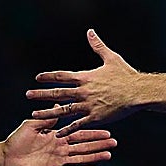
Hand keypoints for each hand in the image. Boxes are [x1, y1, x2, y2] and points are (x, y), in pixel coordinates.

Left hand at [2, 117, 115, 165]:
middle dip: (98, 144)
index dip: (92, 133)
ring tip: (108, 155)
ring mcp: (58, 160)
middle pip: (83, 146)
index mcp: (56, 137)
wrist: (5, 157)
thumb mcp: (32, 125)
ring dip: (94, 156)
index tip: (106, 130)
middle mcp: (60, 149)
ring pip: (80, 158)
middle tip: (114, 143)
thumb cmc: (16, 140)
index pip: (78, 133)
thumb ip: (47, 119)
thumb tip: (57, 105)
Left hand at [26, 29, 140, 136]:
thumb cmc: (126, 75)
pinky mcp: (96, 117)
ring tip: (34, 115)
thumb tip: (90, 32)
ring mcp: (88, 106)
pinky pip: (78, 124)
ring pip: (63, 110)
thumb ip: (98, 46)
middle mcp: (84, 91)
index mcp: (86, 77)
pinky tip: (57, 133)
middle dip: (41, 94)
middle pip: (58, 93)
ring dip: (47, 112)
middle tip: (27, 95)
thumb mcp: (111, 58)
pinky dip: (67, 129)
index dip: (48, 77)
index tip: (37, 78)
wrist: (138, 92)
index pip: (62, 76)